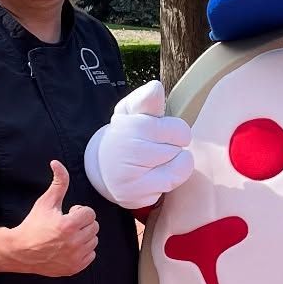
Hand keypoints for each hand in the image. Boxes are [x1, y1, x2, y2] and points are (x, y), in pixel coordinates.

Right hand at [10, 161, 98, 275]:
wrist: (20, 251)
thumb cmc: (33, 225)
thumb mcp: (46, 202)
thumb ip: (58, 182)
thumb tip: (57, 163)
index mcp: (68, 226)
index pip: (90, 214)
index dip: (79, 212)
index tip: (68, 213)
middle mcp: (74, 243)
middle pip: (94, 227)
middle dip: (82, 223)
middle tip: (66, 224)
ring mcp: (75, 257)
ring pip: (94, 240)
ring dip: (84, 236)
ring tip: (67, 235)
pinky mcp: (74, 268)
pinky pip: (91, 255)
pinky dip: (83, 250)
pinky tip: (68, 247)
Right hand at [84, 78, 193, 209]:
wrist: (102, 168)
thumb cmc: (126, 136)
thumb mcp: (133, 113)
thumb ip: (147, 100)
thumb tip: (156, 87)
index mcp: (133, 125)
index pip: (180, 131)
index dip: (175, 133)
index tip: (160, 134)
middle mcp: (130, 150)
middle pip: (180, 150)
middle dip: (172, 149)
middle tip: (153, 150)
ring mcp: (131, 176)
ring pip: (179, 170)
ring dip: (172, 166)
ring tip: (154, 164)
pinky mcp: (134, 196)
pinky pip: (168, 187)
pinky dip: (163, 183)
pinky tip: (148, 178)